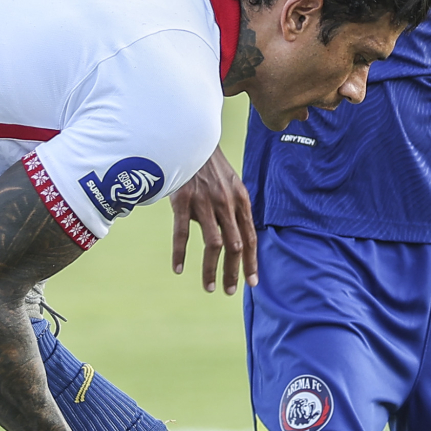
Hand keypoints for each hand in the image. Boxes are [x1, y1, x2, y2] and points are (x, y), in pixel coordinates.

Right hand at [169, 147, 258, 293]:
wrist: (190, 139)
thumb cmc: (209, 165)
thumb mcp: (230, 184)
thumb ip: (233, 209)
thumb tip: (230, 238)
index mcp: (240, 200)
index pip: (250, 237)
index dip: (252, 261)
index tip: (252, 282)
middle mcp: (226, 203)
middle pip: (235, 245)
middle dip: (233, 272)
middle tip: (230, 291)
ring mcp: (205, 202)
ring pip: (213, 244)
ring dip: (211, 269)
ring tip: (209, 287)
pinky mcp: (183, 200)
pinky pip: (182, 233)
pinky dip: (180, 253)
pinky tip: (178, 268)